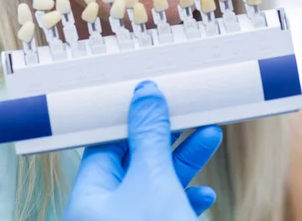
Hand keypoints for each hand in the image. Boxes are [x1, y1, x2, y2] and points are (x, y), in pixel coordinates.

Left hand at [63, 80, 221, 220]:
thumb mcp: (153, 180)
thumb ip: (149, 136)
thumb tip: (145, 93)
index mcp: (90, 195)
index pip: (107, 141)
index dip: (133, 116)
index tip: (155, 96)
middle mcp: (105, 210)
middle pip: (136, 159)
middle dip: (168, 136)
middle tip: (190, 111)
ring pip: (156, 184)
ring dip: (185, 161)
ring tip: (210, 136)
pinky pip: (166, 209)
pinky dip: (185, 196)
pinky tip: (205, 193)